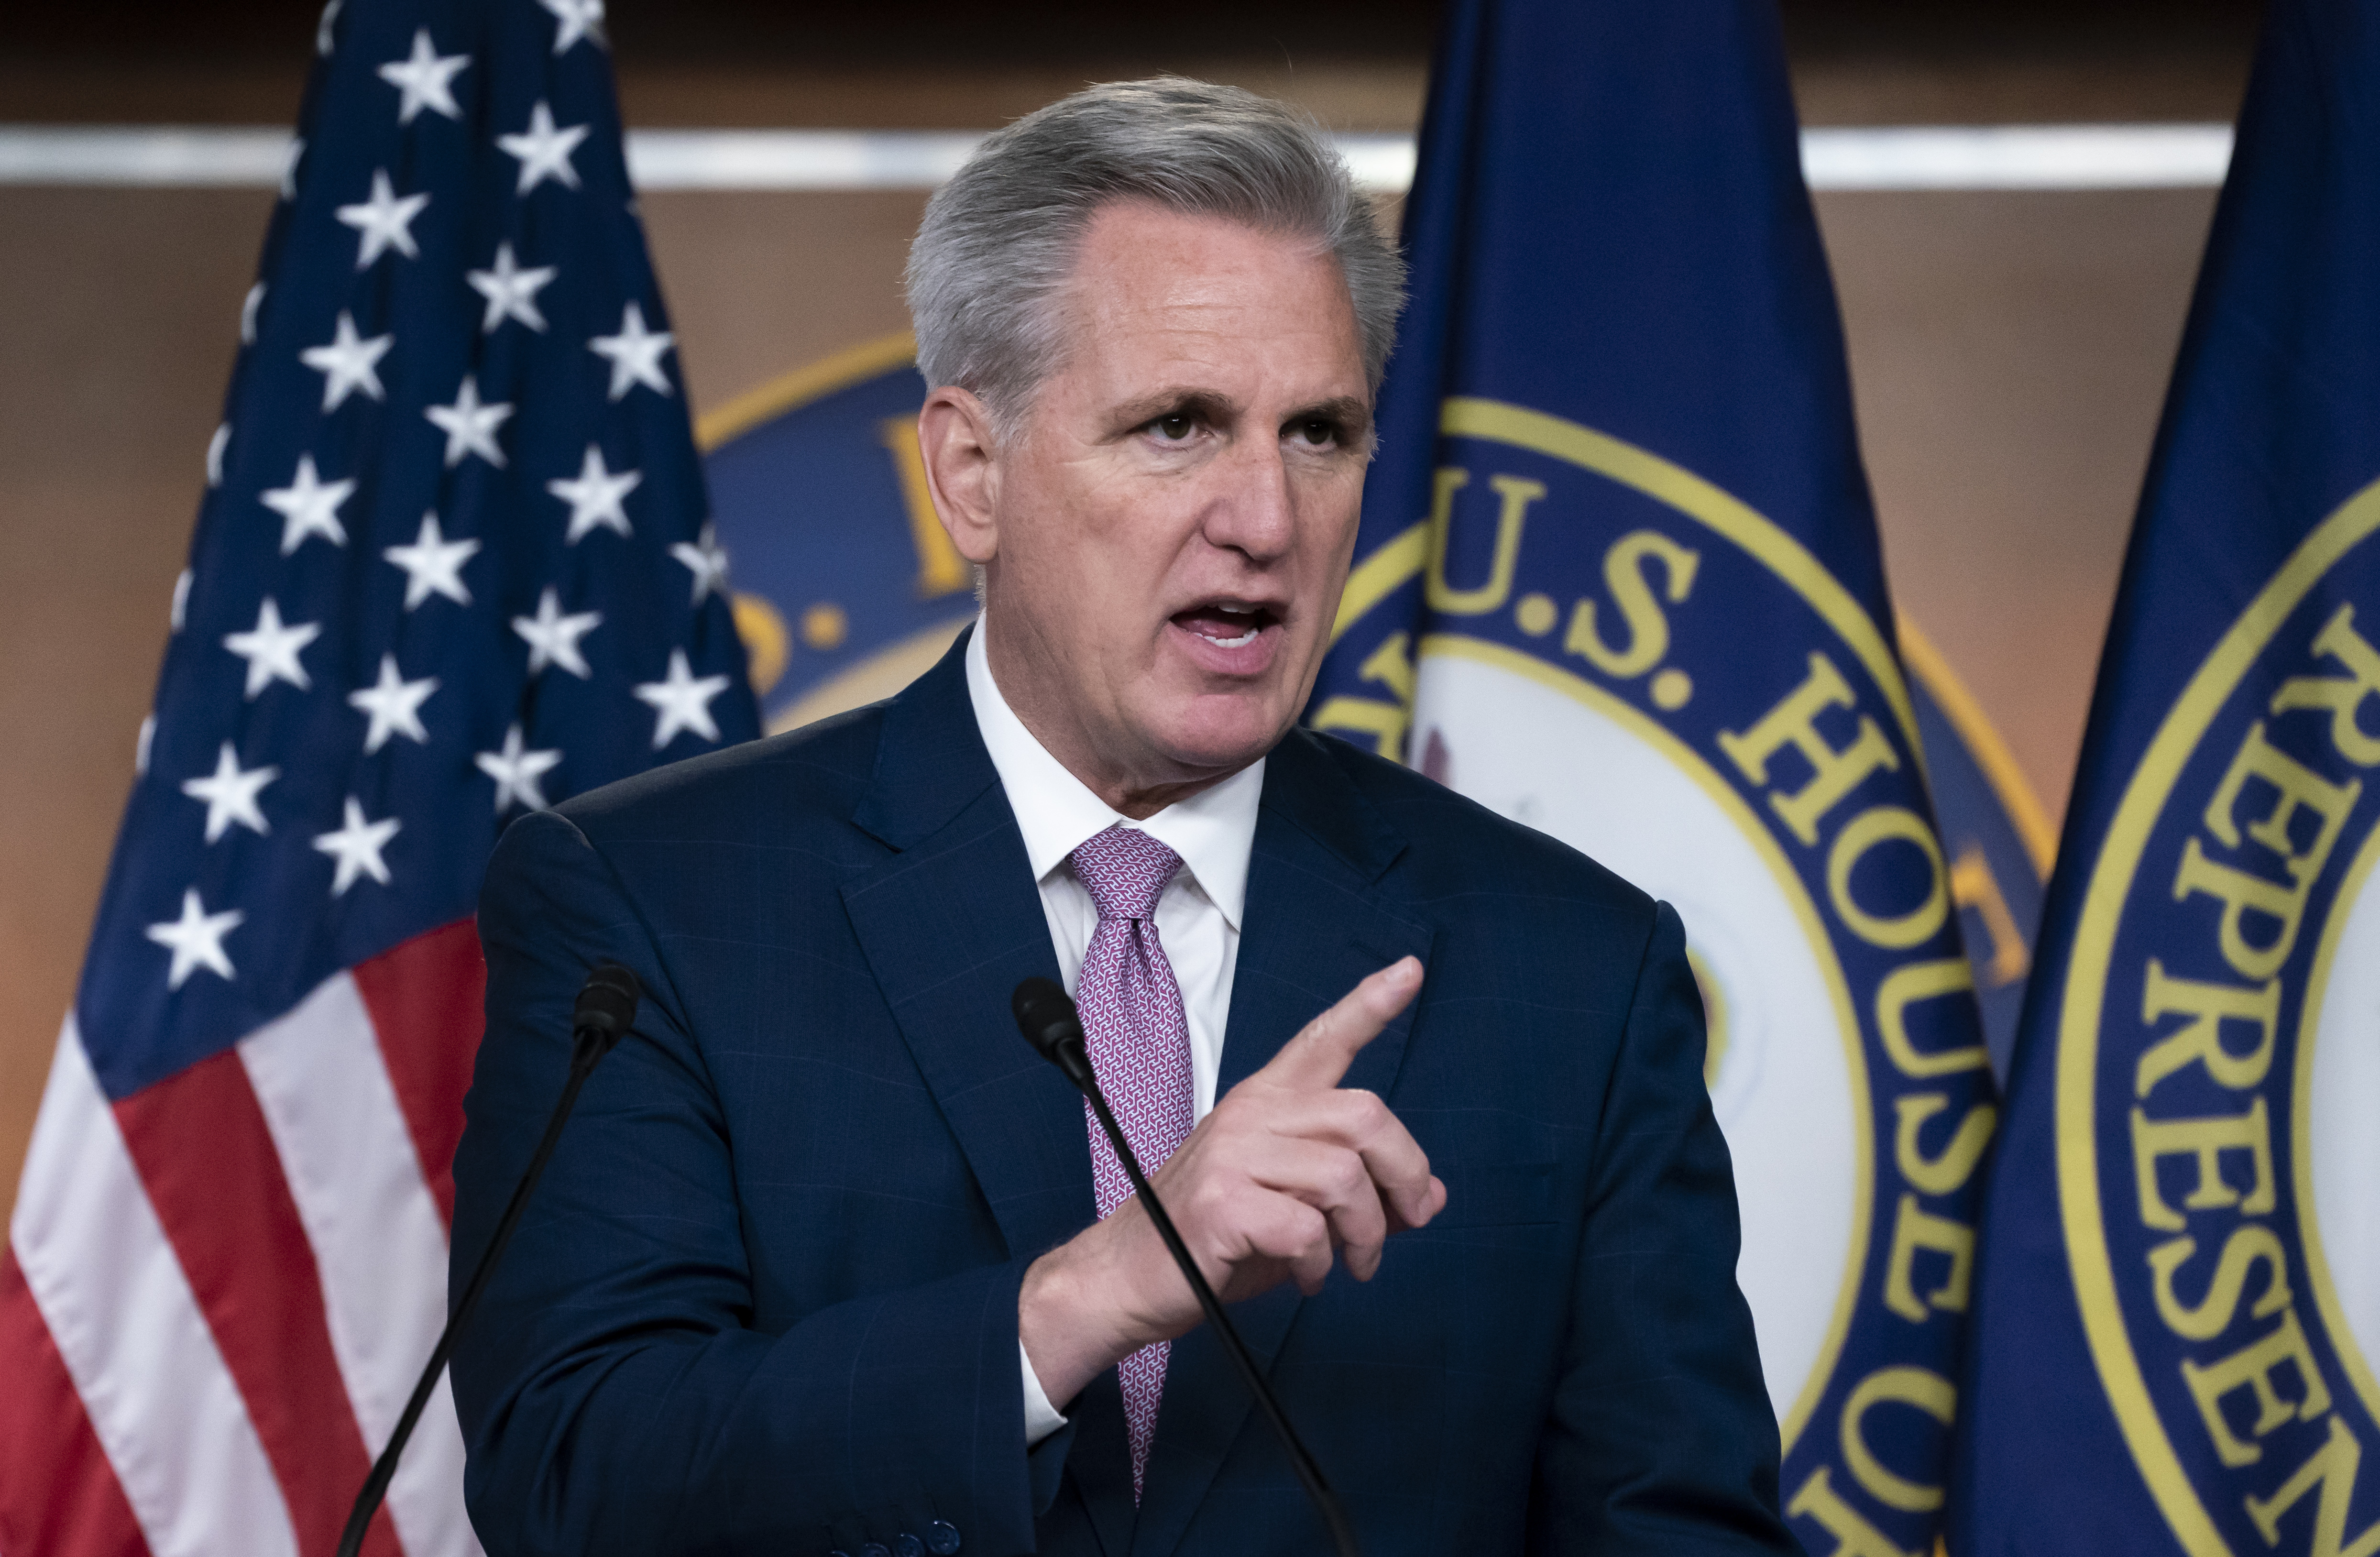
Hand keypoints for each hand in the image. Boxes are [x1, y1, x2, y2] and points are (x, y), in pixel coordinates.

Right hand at [1019, 956, 1445, 1405]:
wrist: (1126, 1278)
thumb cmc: (1210, 1240)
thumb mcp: (1295, 1209)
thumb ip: (1360, 1194)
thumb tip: (1429, 1197)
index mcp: (1265, 1102)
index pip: (1324, 1039)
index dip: (1371, 1004)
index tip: (1410, 970)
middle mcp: (1250, 1114)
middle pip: (1365, 1116)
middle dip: (1405, 1175)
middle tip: (1406, 1220)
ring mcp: (1233, 1154)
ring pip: (1345, 1176)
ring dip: (1365, 1234)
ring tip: (1351, 1262)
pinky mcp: (1222, 1203)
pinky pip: (1308, 1229)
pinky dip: (1321, 1264)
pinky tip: (1306, 1276)